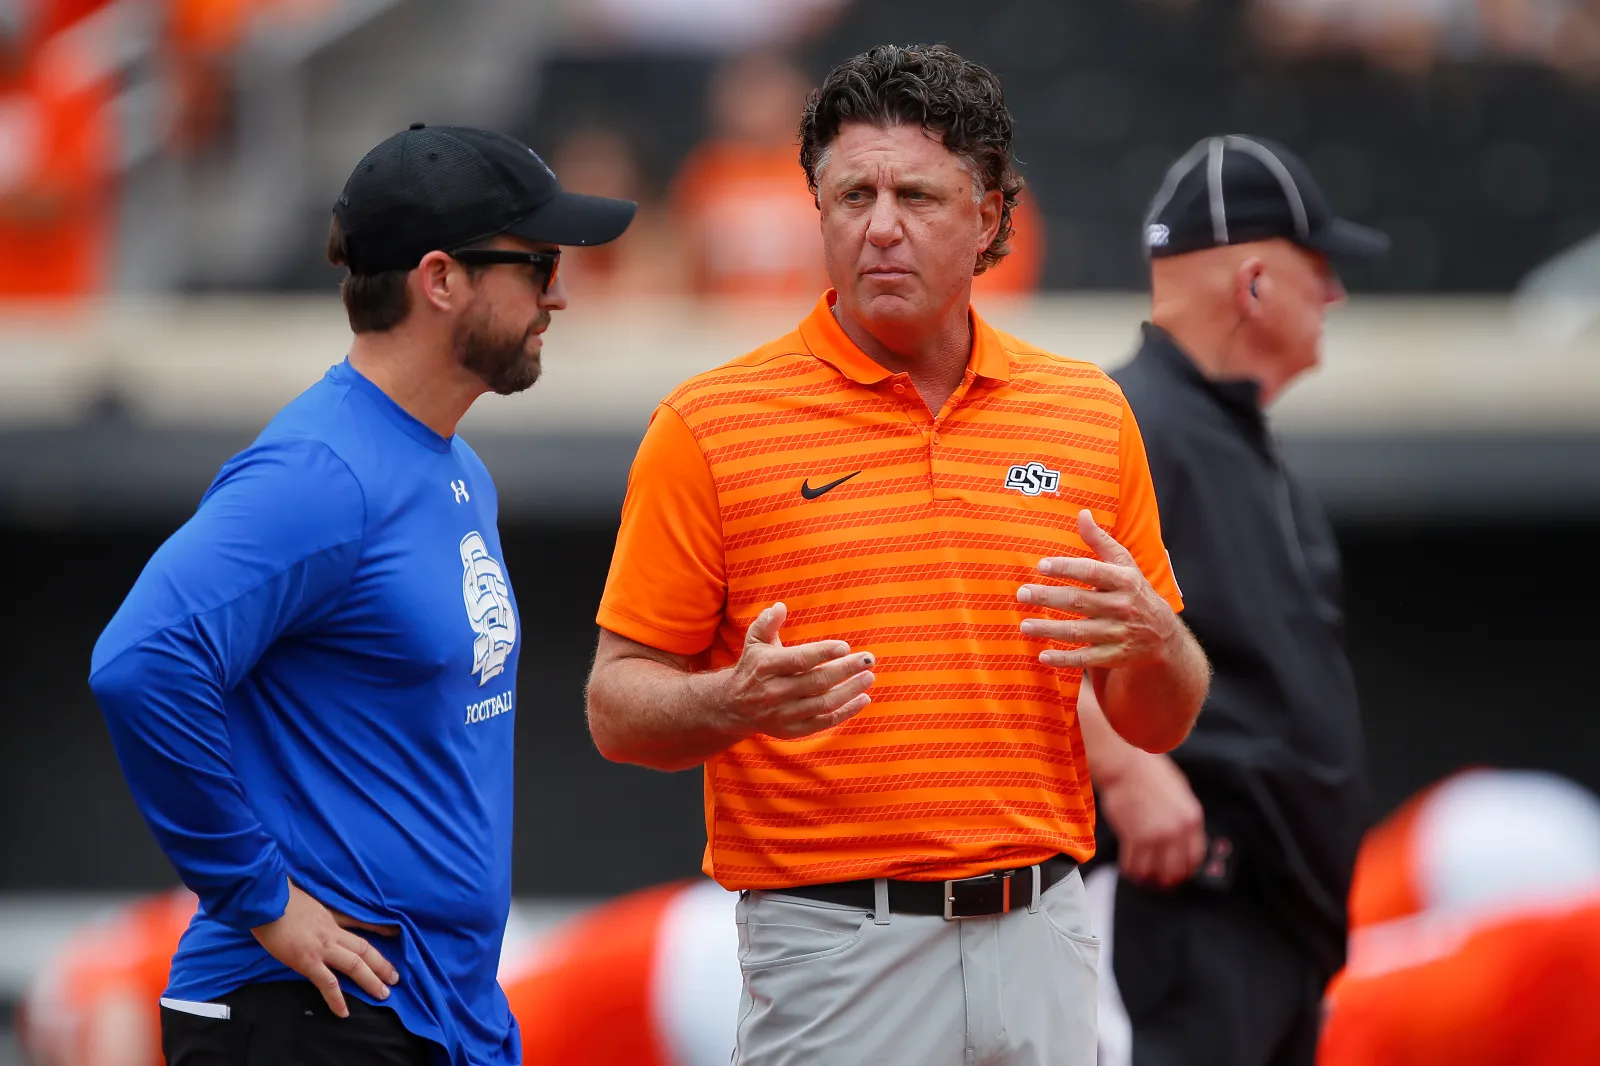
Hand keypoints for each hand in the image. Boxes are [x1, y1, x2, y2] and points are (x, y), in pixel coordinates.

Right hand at [251, 881, 399, 1017]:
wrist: (265, 899)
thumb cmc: (280, 896)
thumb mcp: (305, 898)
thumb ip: (313, 908)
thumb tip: (310, 910)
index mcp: (331, 916)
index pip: (360, 922)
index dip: (379, 928)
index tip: (395, 933)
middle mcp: (332, 932)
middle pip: (364, 948)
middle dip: (382, 963)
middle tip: (395, 978)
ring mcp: (322, 947)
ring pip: (354, 965)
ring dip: (371, 980)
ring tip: (384, 993)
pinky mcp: (307, 961)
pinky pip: (327, 983)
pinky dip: (337, 999)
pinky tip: (343, 1012)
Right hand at [712, 602, 874, 740]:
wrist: (733, 706)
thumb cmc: (753, 667)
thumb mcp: (754, 642)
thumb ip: (767, 623)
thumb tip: (780, 607)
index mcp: (766, 667)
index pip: (799, 660)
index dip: (823, 653)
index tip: (845, 646)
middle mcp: (774, 692)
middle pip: (817, 682)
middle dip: (846, 670)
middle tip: (868, 659)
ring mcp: (783, 713)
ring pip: (824, 704)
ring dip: (850, 691)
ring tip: (869, 677)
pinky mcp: (792, 729)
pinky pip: (824, 722)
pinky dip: (847, 712)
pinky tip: (863, 699)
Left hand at [1018, 510, 1179, 669]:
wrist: (1162, 633)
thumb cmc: (1135, 590)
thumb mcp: (1124, 564)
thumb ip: (1100, 541)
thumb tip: (1082, 513)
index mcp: (1123, 580)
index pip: (1092, 572)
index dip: (1066, 568)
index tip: (1041, 565)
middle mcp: (1120, 607)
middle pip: (1079, 601)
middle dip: (1048, 597)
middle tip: (1022, 593)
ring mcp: (1116, 633)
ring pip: (1079, 632)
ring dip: (1049, 629)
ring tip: (1024, 625)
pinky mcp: (1113, 655)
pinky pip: (1085, 659)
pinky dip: (1064, 659)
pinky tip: (1043, 656)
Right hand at [1098, 751, 1206, 886]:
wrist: (1125, 766)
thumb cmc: (1149, 773)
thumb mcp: (1179, 792)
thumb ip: (1183, 816)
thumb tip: (1182, 836)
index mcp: (1192, 818)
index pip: (1195, 857)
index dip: (1186, 870)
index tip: (1178, 872)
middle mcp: (1176, 831)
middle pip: (1175, 871)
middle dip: (1166, 880)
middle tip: (1159, 881)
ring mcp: (1155, 836)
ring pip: (1152, 872)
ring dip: (1146, 877)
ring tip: (1141, 876)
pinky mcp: (1134, 837)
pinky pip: (1132, 864)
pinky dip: (1129, 870)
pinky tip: (1128, 868)